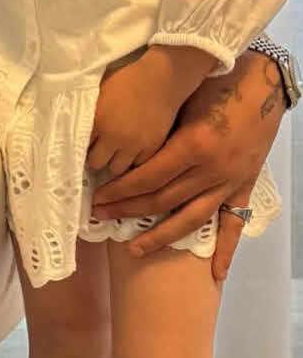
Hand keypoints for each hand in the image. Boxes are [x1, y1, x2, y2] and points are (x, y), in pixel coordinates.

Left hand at [87, 50, 183, 177]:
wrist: (160, 79)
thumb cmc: (126, 79)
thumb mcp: (98, 91)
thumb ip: (86, 111)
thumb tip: (72, 123)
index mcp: (97, 121)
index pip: (80, 147)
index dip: (80, 147)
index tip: (82, 146)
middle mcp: (114, 137)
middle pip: (96, 164)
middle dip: (95, 158)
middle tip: (97, 152)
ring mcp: (134, 145)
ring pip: (116, 170)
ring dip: (113, 163)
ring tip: (113, 154)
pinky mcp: (152, 148)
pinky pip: (137, 166)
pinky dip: (132, 162)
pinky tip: (130, 153)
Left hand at [91, 50, 286, 279]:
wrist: (259, 83)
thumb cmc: (212, 84)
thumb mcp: (180, 104)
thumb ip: (156, 131)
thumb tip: (119, 150)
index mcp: (193, 145)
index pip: (148, 177)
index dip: (120, 189)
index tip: (97, 196)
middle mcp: (212, 169)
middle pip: (163, 199)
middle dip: (127, 209)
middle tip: (99, 216)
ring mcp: (230, 181)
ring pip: (191, 219)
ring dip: (161, 236)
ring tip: (134, 249)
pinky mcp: (244, 186)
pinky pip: (234, 223)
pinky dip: (226, 250)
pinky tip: (215, 274)